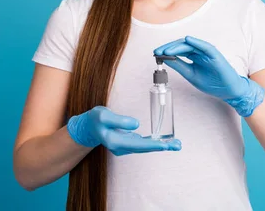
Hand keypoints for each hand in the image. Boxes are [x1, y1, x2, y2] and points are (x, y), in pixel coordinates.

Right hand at [66, 106, 180, 155]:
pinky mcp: (127, 143)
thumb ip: (119, 120)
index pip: (138, 144)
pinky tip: (164, 142)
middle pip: (144, 148)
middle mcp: (121, 147)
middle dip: (161, 147)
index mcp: (115, 141)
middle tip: (177, 145)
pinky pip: (143, 144)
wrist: (87, 127)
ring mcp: (124, 147)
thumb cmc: (95, 119)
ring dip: (160, 146)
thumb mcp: (103, 115)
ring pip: (145, 147)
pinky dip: (154, 143)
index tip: (166, 145)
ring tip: (175, 144)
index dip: (153, 144)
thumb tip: (136, 124)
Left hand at [154, 36, 264, 116]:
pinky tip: (187, 40)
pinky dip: (196, 42)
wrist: (228, 90)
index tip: (156, 54)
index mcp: (194, 56)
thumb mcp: (191, 75)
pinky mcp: (215, 55)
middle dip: (169, 48)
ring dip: (177, 46)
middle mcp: (199, 52)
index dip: (166, 51)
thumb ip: (179, 66)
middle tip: (157, 51)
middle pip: (182, 46)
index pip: (178, 50)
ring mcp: (207, 52)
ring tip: (166, 50)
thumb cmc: (212, 83)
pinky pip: (205, 46)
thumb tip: (165, 59)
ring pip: (190, 45)